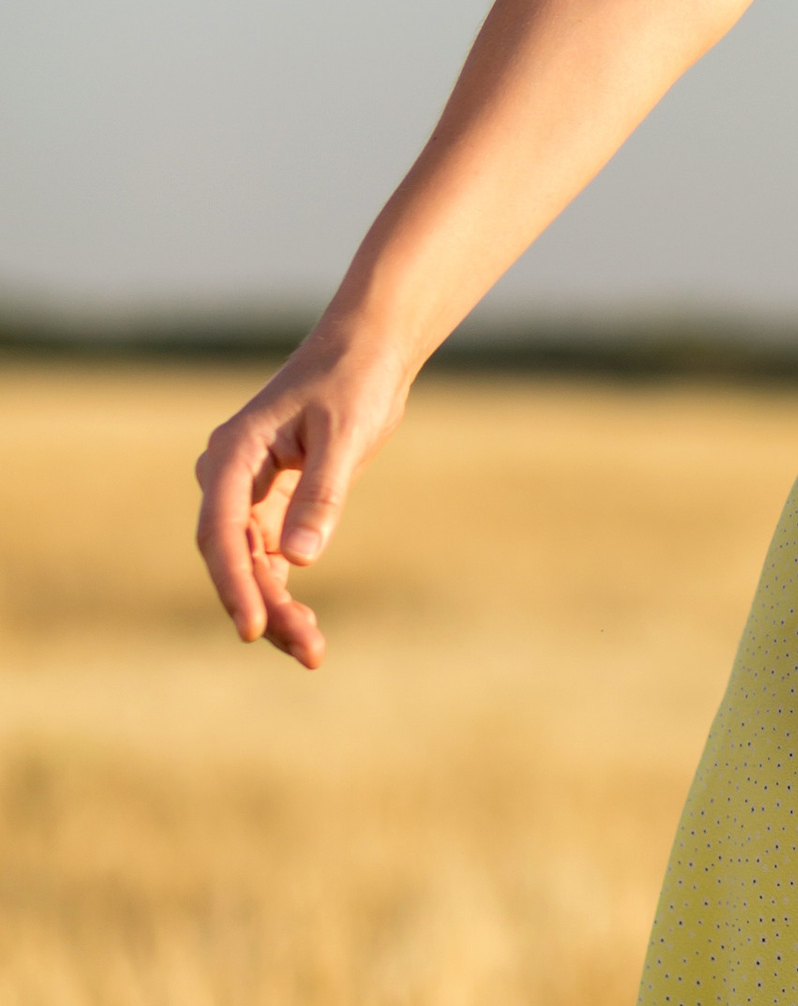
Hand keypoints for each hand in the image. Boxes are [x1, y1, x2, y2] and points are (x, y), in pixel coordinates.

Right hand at [194, 334, 412, 666]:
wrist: (367, 353)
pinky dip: (283, 591)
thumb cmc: (354, 382)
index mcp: (234, 454)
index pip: (221, 531)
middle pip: (231, 557)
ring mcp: (248, 493)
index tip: (253, 628)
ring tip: (313, 652)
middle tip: (308, 650)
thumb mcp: (345, 435)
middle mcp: (230, 476)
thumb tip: (300, 561)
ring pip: (248, 565)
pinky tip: (306, 627)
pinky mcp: (272, 504)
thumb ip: (321, 495)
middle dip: (263, 606)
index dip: (234, 585)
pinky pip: (267, 558)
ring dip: (274, 607)